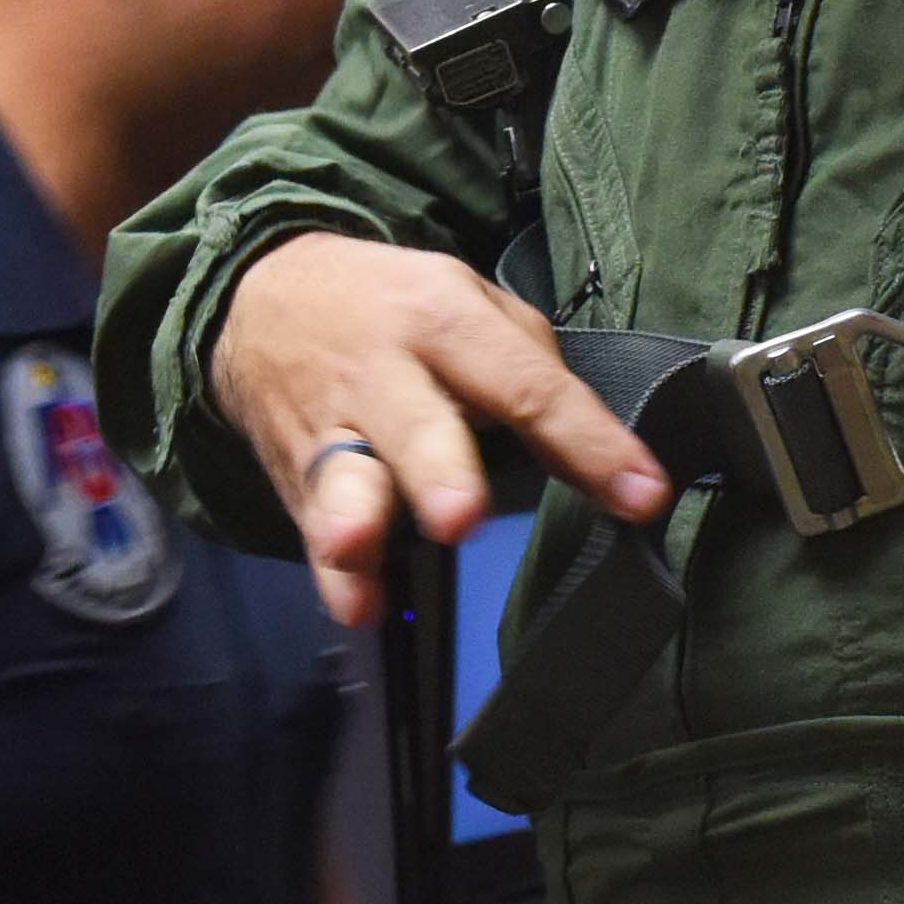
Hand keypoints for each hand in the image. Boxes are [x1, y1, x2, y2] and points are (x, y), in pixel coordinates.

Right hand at [216, 231, 670, 625]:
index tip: (642, 495)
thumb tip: (581, 442)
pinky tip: (357, 606)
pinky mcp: (295, 476)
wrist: (261, 296)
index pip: (526, 385)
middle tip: (462, 517)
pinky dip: (332, 574)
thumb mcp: (466, 296)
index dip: (586, 443)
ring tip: (361, 547)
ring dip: (355, 519)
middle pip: (417, 427)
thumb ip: (529, 361)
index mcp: (442, 318)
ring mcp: (331, 427)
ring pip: (342, 479)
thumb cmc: (392, 305)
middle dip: (437, 473)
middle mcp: (383, 372)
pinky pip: (311, 526)